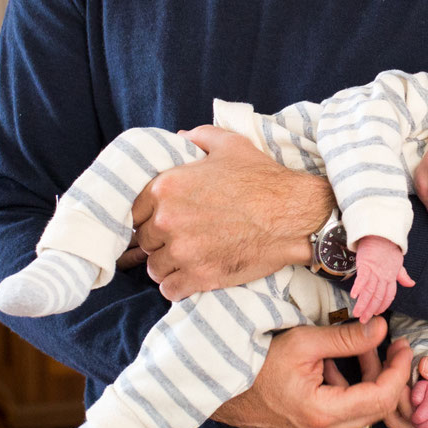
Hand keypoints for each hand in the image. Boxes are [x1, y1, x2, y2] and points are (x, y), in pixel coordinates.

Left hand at [131, 126, 332, 300]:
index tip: (160, 218)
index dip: (147, 215)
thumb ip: (198, 137)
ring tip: (185, 257)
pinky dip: (176, 285)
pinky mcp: (199, 277)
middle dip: (157, 240)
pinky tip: (189, 276)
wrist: (293, 215)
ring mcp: (182, 251)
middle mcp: (167, 220)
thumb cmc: (263, 179)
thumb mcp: (230, 145)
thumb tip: (179, 138)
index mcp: (166, 186)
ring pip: (154, 266)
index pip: (134, 209)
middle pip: (143, 239)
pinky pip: (169, 289)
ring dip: (166, 264)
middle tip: (178, 238)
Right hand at [213, 318, 413, 427]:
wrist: (223, 391)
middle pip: (377, 407)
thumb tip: (382, 329)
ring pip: (365, 414)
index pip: (382, 397)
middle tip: (383, 342)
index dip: (398, 370)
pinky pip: (349, 420)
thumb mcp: (304, 342)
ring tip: (355, 350)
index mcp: (322, 414)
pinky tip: (336, 370)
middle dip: (385, 372)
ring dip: (368, 381)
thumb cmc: (258, 364)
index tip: (403, 346)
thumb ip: (348, 338)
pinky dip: (351, 394)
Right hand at [348, 235, 411, 322]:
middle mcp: (384, 276)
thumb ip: (402, 275)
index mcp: (392, 277)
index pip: (388, 296)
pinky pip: (362, 279)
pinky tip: (354, 296)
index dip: (382, 306)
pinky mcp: (366, 265)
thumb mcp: (398, 262)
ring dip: (363, 304)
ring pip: (369, 291)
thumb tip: (411, 284)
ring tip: (357, 313)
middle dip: (370, 310)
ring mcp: (375, 271)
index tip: (376, 314)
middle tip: (363, 320)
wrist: (381, 233)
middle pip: (377, 297)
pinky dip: (358, 288)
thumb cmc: (388, 248)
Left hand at [384, 358, 427, 427]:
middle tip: (393, 355)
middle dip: (394, 388)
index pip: (409, 415)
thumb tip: (422, 363)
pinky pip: (419, 414)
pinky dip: (413, 395)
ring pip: (407, 417)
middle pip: (401, 419)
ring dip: (401, 391)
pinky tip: (413, 374)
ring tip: (400, 360)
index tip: (398, 358)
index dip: (400, 387)